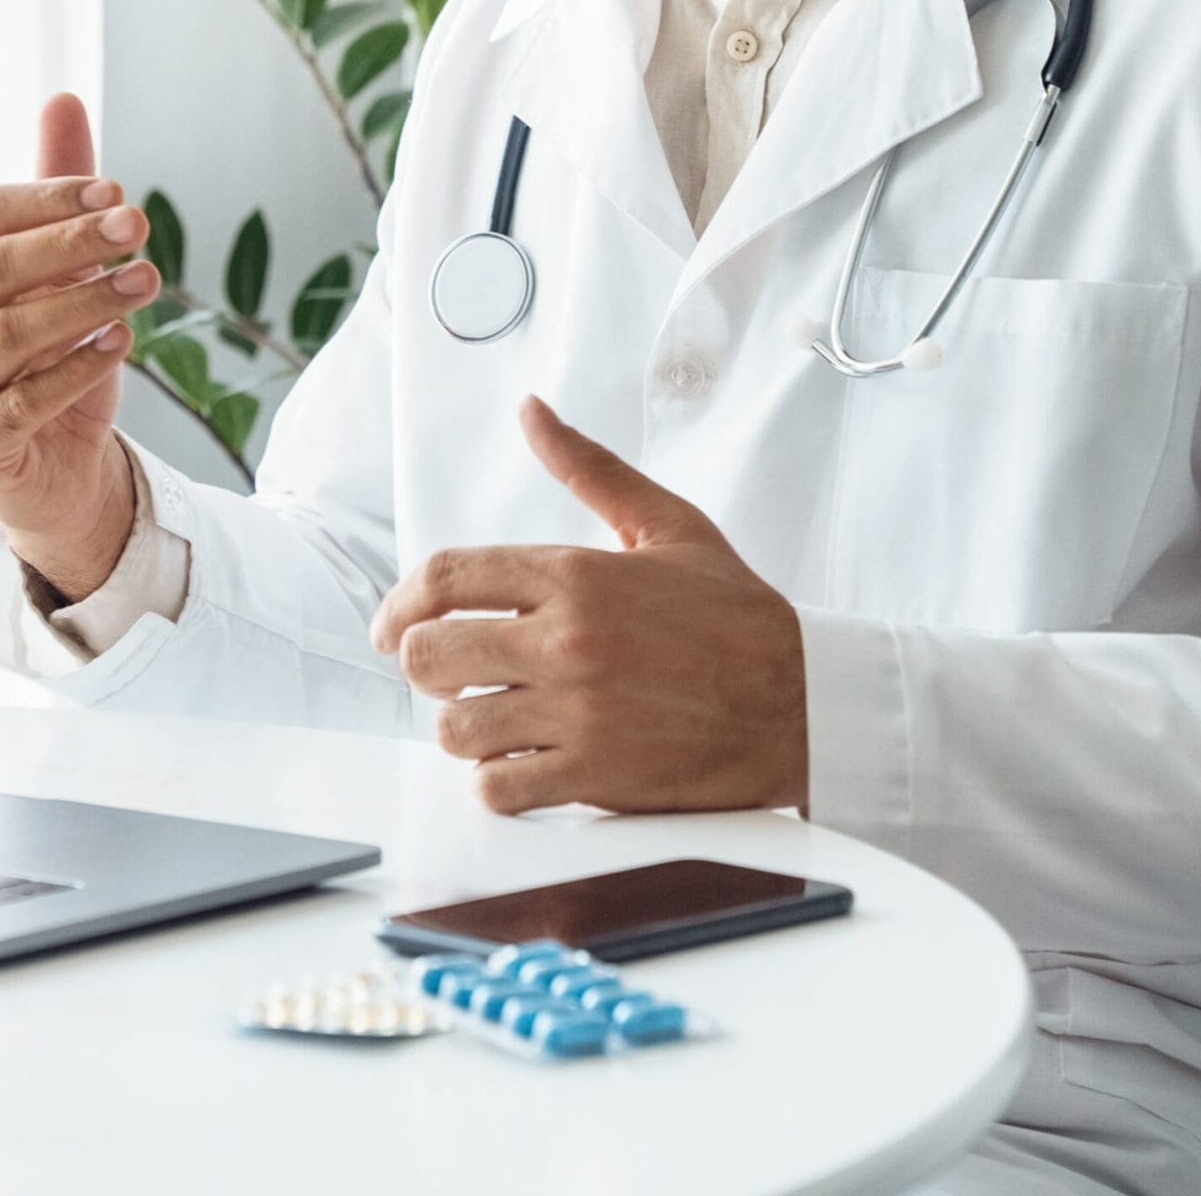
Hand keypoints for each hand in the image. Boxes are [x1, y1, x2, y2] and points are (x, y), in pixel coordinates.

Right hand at [0, 92, 150, 599]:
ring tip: (146, 284)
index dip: (49, 199)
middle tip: (139, 227)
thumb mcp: (66, 272)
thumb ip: (58, 193)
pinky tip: (120, 345)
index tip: (118, 192)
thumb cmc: (56, 359)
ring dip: (83, 302)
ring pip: (5, 335)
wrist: (62, 468)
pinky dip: (74, 370)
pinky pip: (20, 403)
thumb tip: (63, 97)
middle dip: (69, 242)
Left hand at [370, 396, 806, 815]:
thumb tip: (532, 411)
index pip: (445, 578)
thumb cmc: (738, 615)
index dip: (400, 605)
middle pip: (432, 655)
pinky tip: (518, 766)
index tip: (392, 626)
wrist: (808, 703)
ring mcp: (579, 712)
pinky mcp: (597, 776)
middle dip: (424, 666)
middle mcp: (567, 641)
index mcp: (576, 574)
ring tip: (488, 721)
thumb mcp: (666, 525)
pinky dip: (495, 783)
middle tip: (444, 675)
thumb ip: (589, 468)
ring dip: (460, 728)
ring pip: (457, 729)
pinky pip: (500, 789)